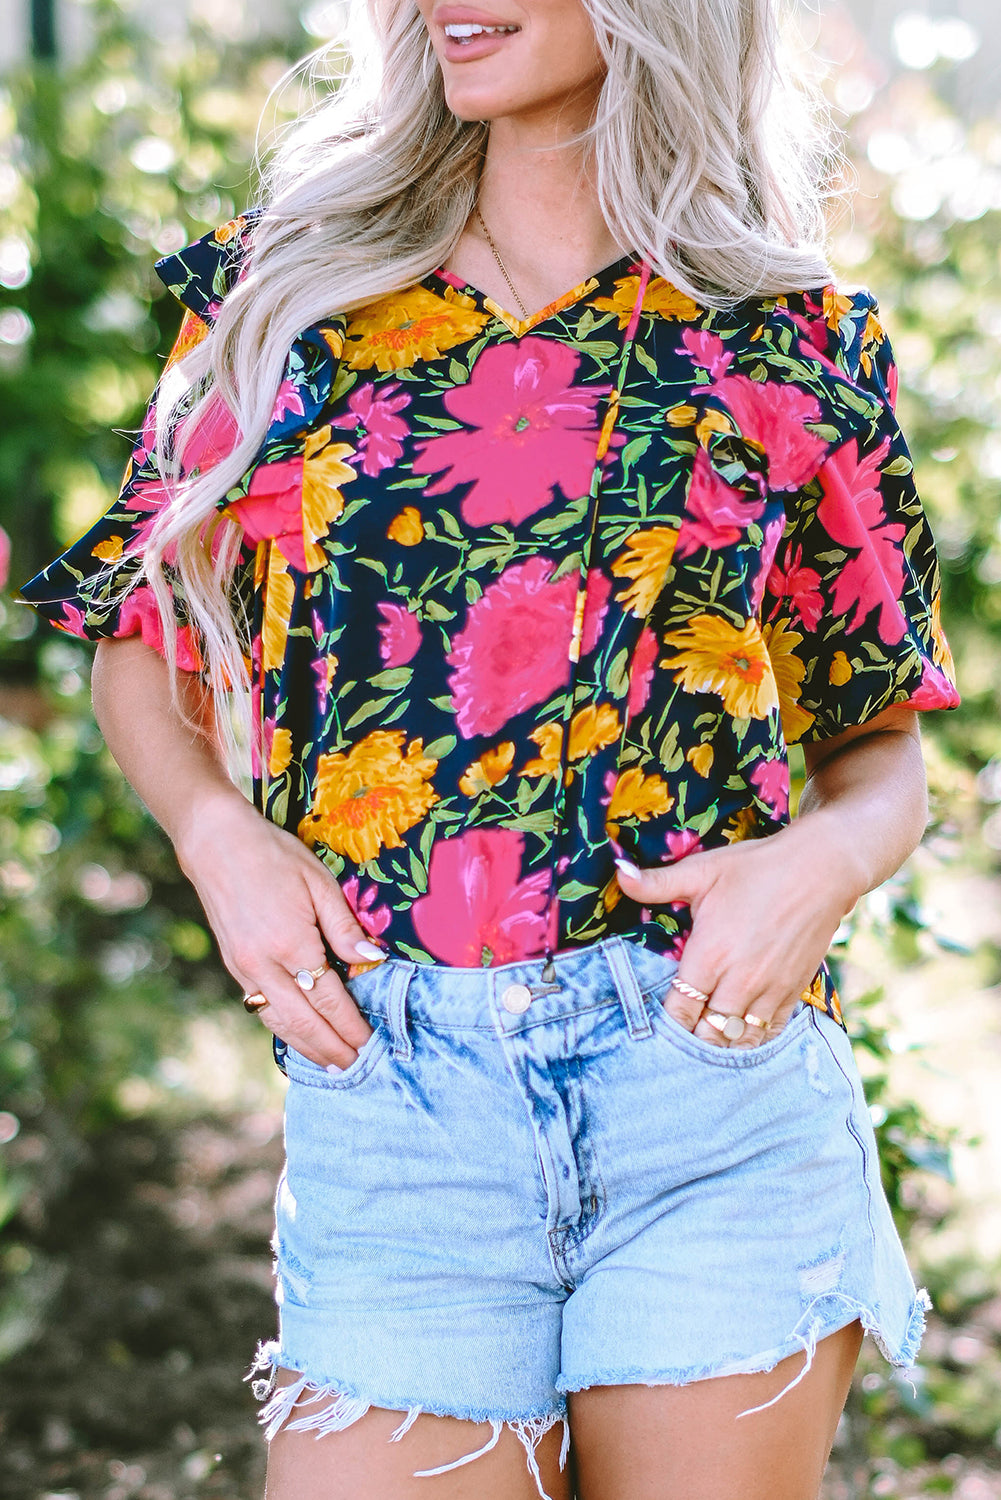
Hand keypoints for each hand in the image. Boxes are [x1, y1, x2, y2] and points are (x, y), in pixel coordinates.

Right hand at [176, 792, 384, 1069]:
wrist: (216, 844)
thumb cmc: (275, 856)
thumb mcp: (319, 883)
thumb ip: (345, 926)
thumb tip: (373, 958)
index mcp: (291, 944)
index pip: (330, 1000)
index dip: (351, 1026)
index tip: (370, 1044)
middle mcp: (264, 965)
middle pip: (304, 1022)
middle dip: (331, 1048)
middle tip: (356, 1067)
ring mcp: (243, 969)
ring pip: (278, 1022)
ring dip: (306, 1046)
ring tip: (330, 1062)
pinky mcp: (233, 966)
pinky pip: (260, 1008)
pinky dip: (281, 1028)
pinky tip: (297, 1034)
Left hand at [614, 821, 853, 1047]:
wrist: (821, 868)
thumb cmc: (756, 868)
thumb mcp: (702, 870)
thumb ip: (657, 882)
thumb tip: (618, 874)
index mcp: (710, 955)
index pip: (680, 1011)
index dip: (666, 1024)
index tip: (657, 1023)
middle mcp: (739, 981)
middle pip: (707, 1034)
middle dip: (691, 1038)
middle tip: (680, 1033)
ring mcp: (769, 990)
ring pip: (738, 1038)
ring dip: (720, 1041)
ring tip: (706, 1038)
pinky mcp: (794, 991)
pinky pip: (769, 1032)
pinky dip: (752, 1038)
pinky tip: (739, 1033)